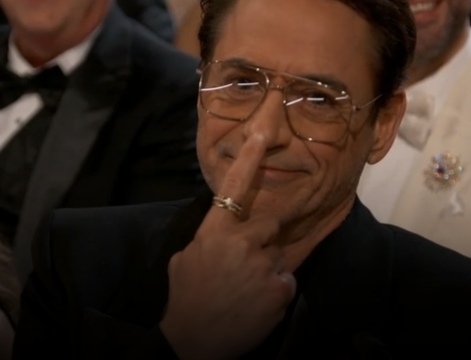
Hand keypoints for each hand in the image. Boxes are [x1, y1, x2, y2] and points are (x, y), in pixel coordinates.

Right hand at [160, 135, 296, 359]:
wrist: (193, 343)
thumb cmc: (186, 300)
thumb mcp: (184, 261)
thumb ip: (207, 240)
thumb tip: (222, 234)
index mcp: (214, 232)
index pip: (233, 187)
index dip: (250, 158)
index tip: (262, 132)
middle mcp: (241, 243)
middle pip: (270, 225)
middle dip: (263, 242)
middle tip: (244, 267)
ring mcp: (263, 266)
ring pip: (278, 258)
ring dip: (267, 273)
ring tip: (244, 294)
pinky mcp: (279, 289)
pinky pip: (286, 282)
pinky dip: (274, 294)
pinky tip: (254, 307)